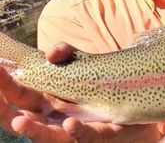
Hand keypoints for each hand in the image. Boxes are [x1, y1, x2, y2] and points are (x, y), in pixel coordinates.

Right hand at [0, 42, 158, 142]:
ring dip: (33, 129)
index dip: (3, 85)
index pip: (18, 95)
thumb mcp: (81, 67)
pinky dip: (77, 131)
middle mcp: (55, 119)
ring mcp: (74, 131)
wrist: (131, 112)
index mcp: (47, 102)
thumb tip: (52, 52)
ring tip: (19, 120)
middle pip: (24, 115)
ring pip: (48, 135)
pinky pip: (86, 136)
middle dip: (6, 104)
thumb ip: (66, 54)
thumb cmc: (98, 90)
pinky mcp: (98, 136)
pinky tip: (69, 124)